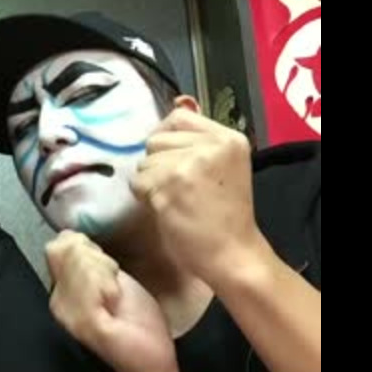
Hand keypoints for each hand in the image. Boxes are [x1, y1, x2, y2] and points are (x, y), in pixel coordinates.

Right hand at [46, 230, 178, 371]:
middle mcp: (57, 301)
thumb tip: (70, 234)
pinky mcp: (84, 321)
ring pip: (81, 262)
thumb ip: (87, 258)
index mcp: (61, 290)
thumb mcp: (109, 278)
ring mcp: (68, 313)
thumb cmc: (135, 322)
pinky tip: (115, 299)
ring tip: (116, 296)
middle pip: (67, 250)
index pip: (58, 245)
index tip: (108, 271)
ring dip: (107, 273)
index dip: (87, 249)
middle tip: (114, 286)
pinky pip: (92, 282)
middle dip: (98, 260)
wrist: (150, 356)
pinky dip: (109, 285)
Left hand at [131, 108, 266, 288]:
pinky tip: (166, 210)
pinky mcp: (170, 185)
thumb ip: (196, 145)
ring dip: (150, 182)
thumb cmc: (224, 216)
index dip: (165, 138)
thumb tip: (158, 127)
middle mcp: (211, 145)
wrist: (233, 254)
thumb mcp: (223, 168)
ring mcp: (190, 164)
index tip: (170, 160)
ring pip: (144, 162)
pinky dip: (145, 198)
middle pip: (156, 139)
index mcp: (229, 138)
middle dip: (157, 163)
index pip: (179, 117)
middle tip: (177, 187)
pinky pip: (138, 182)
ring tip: (174, 200)